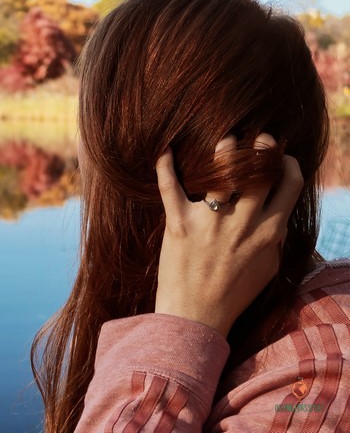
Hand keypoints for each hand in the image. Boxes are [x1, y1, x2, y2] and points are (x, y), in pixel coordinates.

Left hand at [153, 133, 303, 338]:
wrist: (195, 317)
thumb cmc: (233, 294)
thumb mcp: (267, 267)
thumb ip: (275, 237)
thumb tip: (279, 210)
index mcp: (269, 233)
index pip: (289, 185)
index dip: (288, 164)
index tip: (280, 157)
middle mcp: (242, 224)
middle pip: (259, 171)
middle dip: (262, 147)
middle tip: (257, 137)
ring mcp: (209, 223)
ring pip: (222, 171)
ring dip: (224, 149)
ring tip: (224, 140)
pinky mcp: (178, 225)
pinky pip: (170, 187)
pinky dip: (165, 166)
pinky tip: (165, 149)